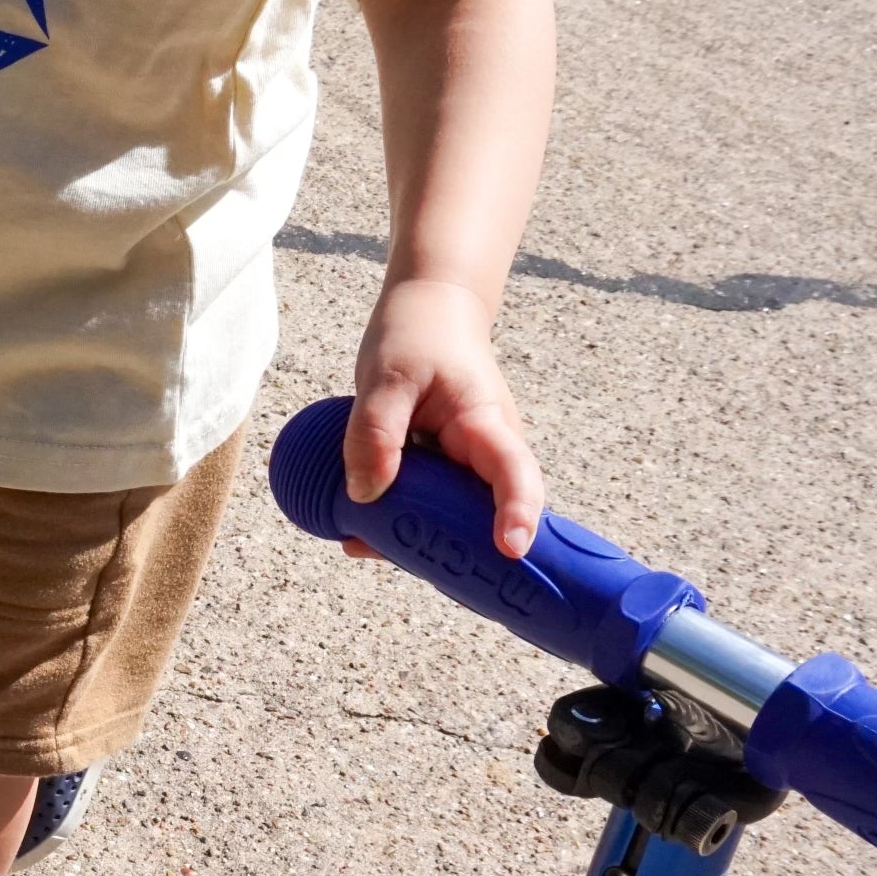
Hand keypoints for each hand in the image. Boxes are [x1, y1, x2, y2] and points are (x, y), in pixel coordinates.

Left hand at [344, 277, 543, 557]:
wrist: (431, 310)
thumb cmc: (416, 334)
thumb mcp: (386, 377)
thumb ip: (375, 433)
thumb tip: (365, 495)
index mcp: (486, 425)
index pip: (515, 474)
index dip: (517, 514)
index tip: (510, 548)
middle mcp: (487, 453)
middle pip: (485, 515)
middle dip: (457, 550)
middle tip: (410, 564)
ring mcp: (467, 465)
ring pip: (452, 517)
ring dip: (417, 538)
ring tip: (363, 543)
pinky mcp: (444, 470)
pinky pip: (429, 505)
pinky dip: (400, 520)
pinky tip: (359, 531)